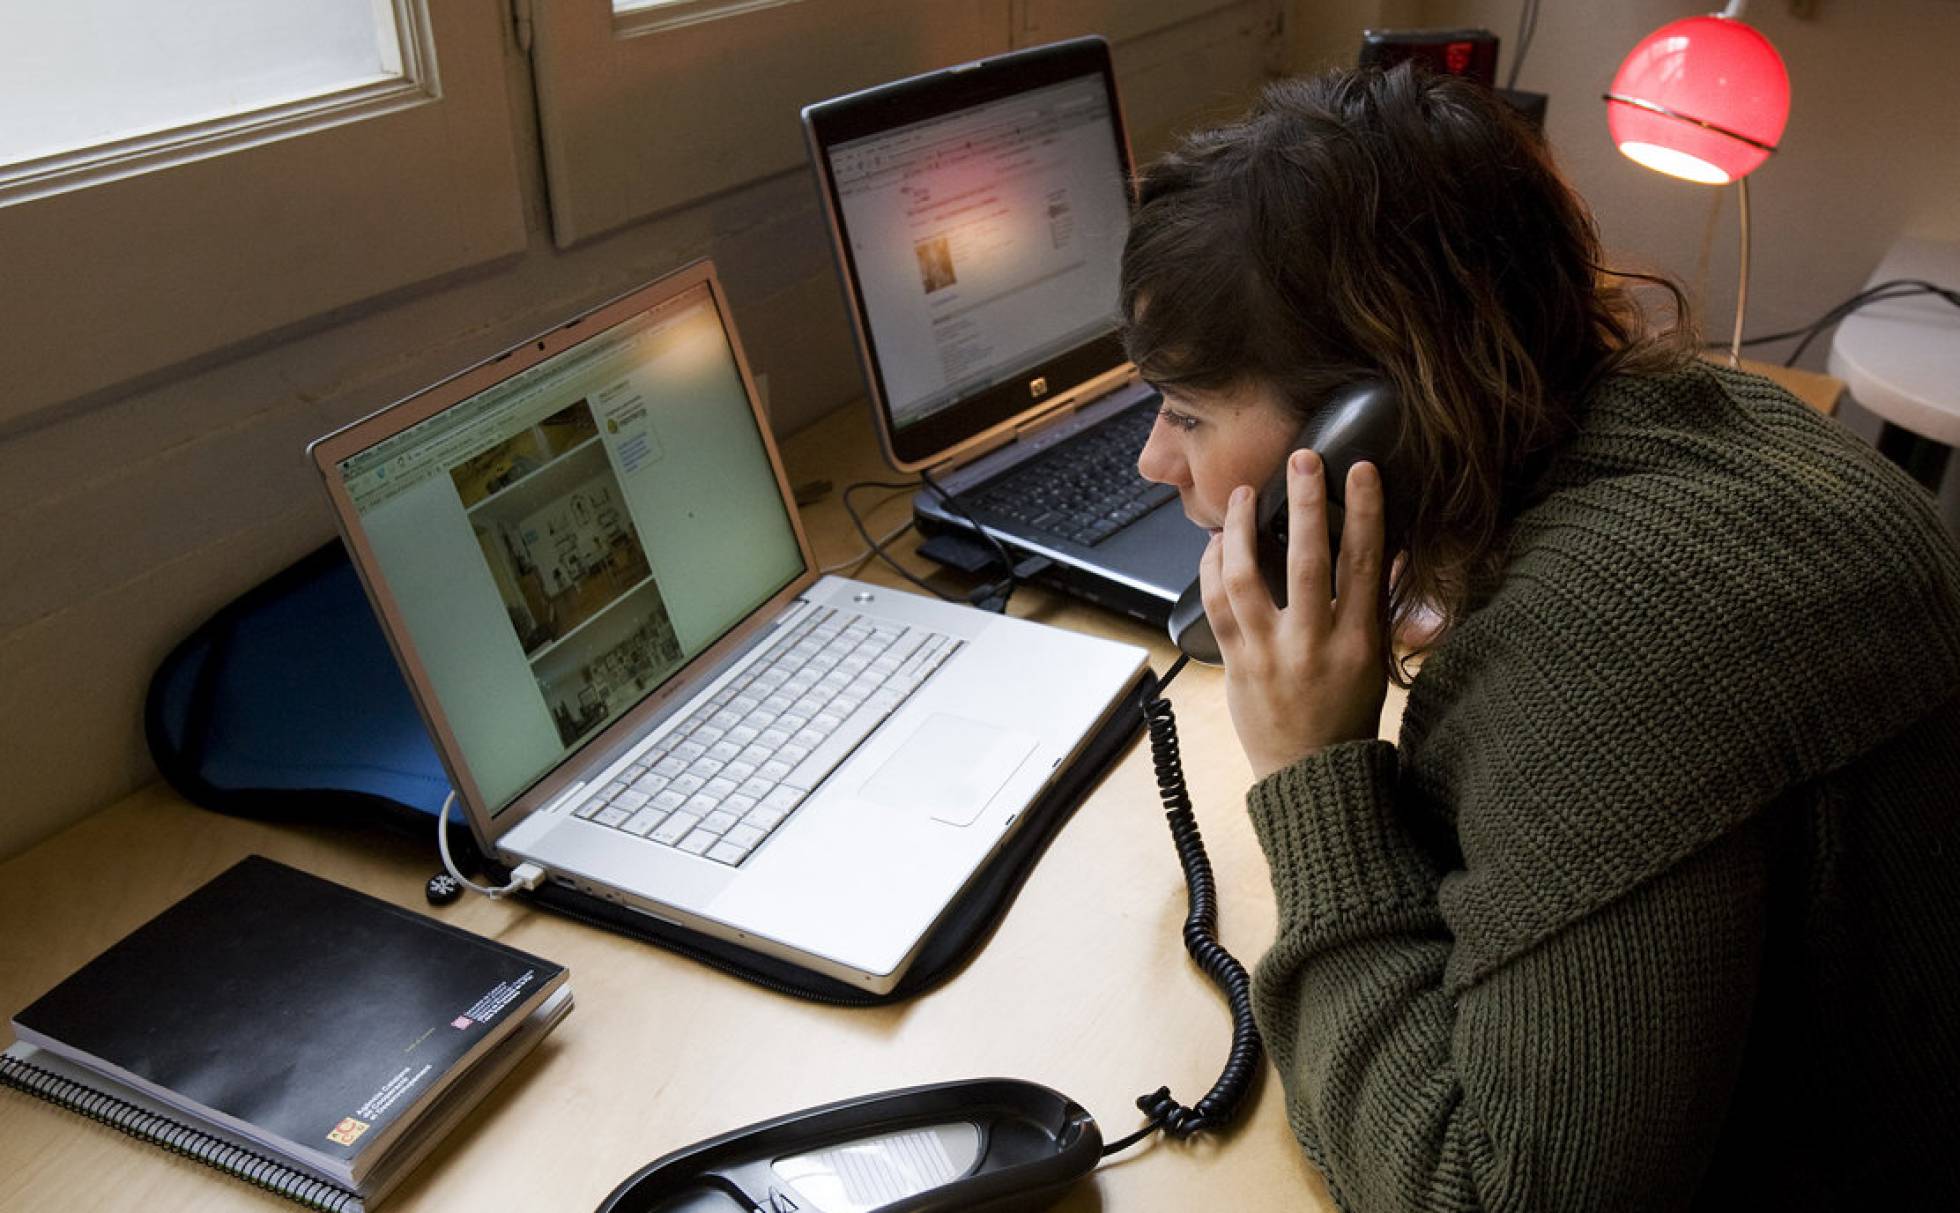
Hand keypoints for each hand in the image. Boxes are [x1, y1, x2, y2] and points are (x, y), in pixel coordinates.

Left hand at [1198, 449, 1388, 779]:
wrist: (1310, 775)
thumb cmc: (1346, 715)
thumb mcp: (1375, 661)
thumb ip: (1374, 606)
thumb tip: (1380, 550)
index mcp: (1359, 642)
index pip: (1366, 563)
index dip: (1365, 512)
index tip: (1361, 470)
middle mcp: (1314, 644)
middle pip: (1309, 561)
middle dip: (1305, 504)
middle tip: (1301, 461)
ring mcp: (1269, 654)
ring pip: (1248, 577)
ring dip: (1243, 528)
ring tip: (1244, 495)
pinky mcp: (1235, 663)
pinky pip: (1215, 604)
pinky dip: (1212, 567)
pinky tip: (1216, 543)